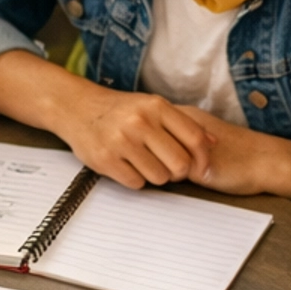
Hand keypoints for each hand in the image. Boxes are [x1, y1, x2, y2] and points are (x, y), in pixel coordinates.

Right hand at [46, 82, 222, 188]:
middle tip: (170, 169)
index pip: (194, 139)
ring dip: (156, 177)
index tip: (202, 170)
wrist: (76, 107)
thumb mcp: (152, 106)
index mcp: (156, 106)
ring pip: (159, 177)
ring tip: (145, 164)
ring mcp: (121, 141)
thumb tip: (213, 142)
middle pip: (180, 164)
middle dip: (179, 172)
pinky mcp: (105, 159)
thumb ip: (182, 123)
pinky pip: (136, 183)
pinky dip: (135, 179)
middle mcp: (140, 122)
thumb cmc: (119, 109)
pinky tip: (128, 166)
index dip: (203, 160)